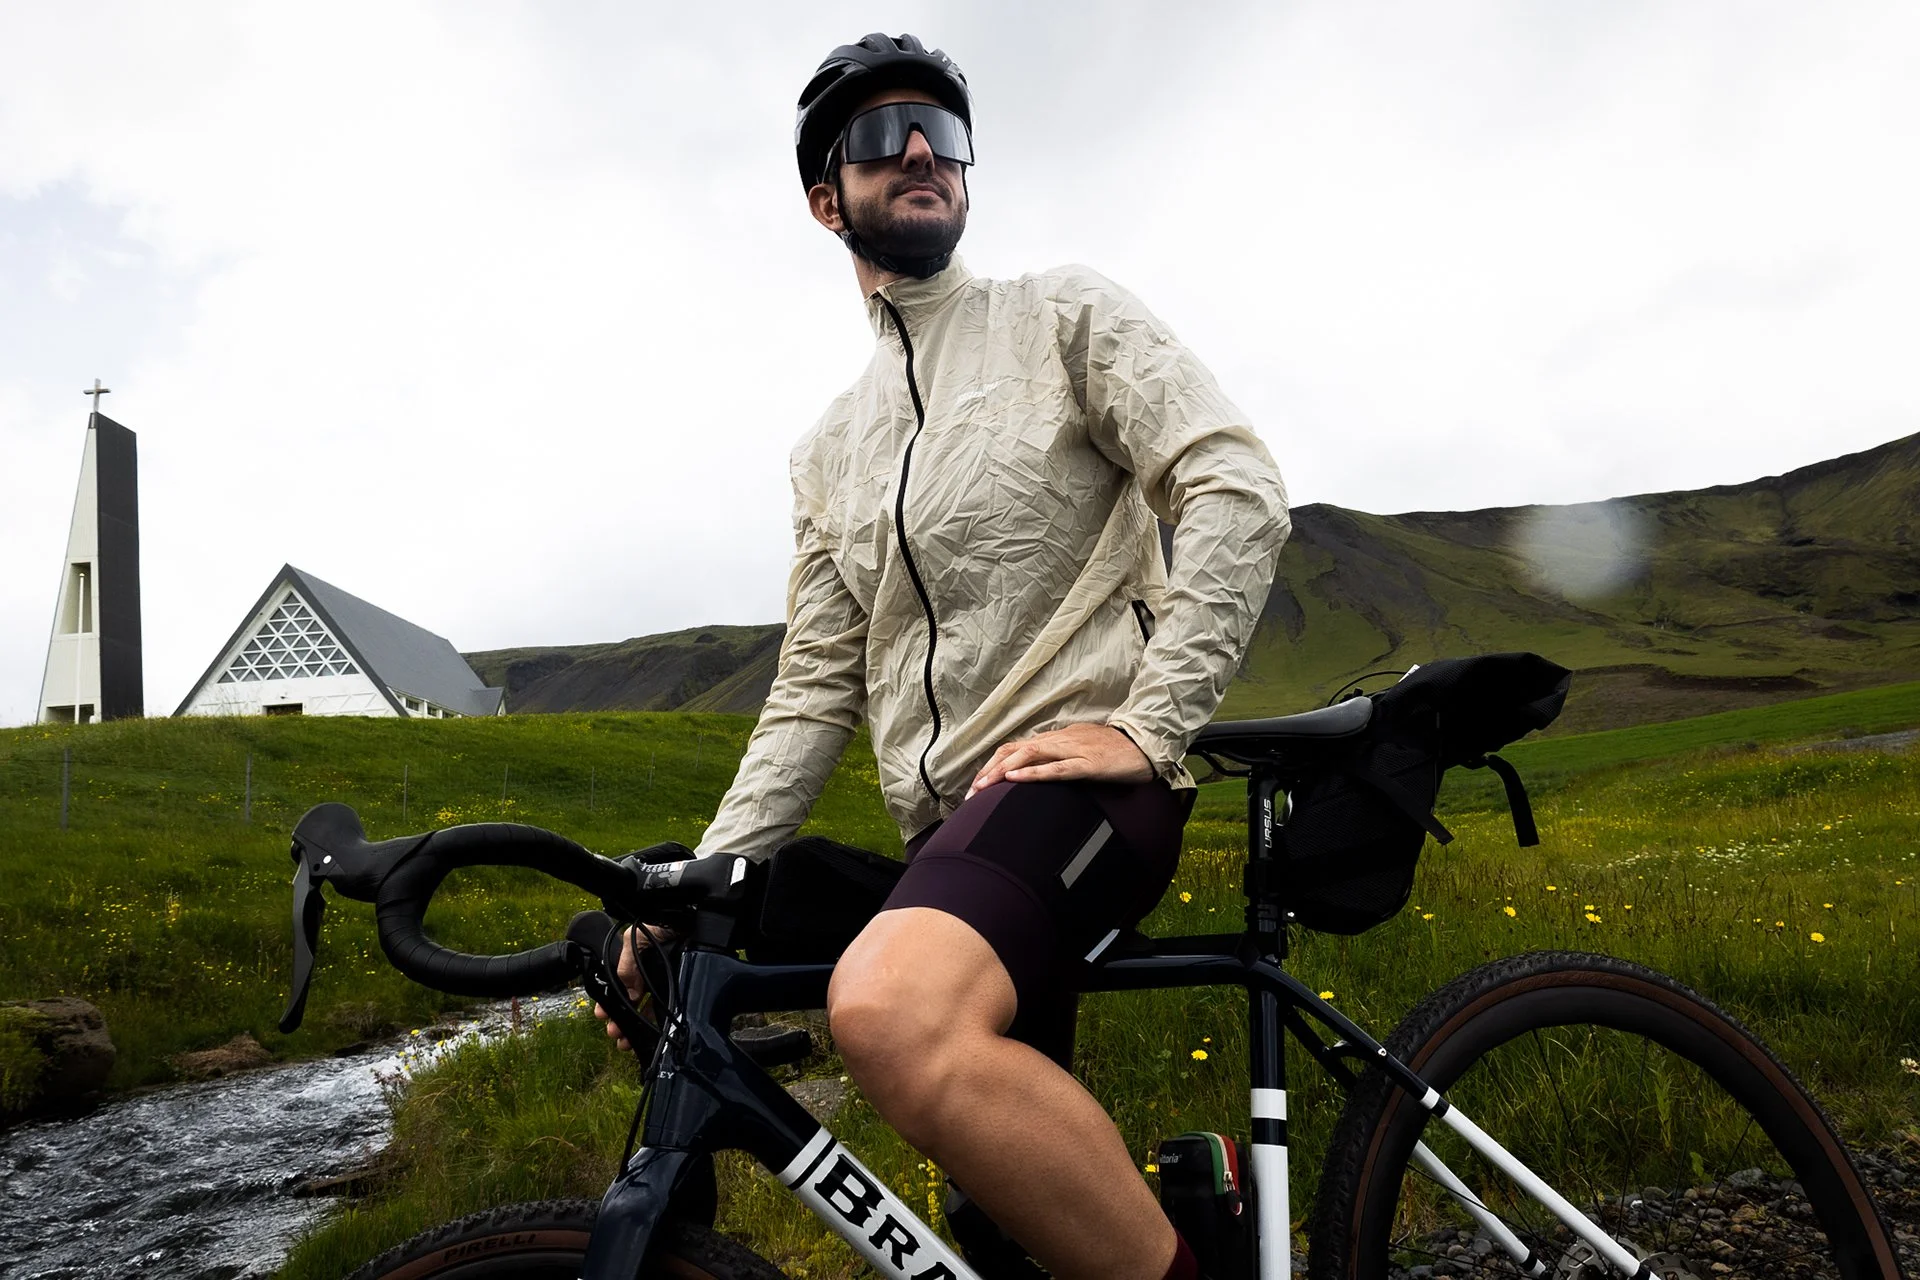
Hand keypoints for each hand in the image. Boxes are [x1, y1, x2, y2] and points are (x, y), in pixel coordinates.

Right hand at [593, 923, 672, 1050]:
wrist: (696, 922)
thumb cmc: (664, 924)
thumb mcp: (636, 938)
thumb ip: (625, 963)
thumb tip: (629, 992)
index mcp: (635, 961)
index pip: (618, 985)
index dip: (609, 1001)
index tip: (602, 1015)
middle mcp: (648, 973)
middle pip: (631, 1001)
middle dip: (620, 1019)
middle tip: (613, 1032)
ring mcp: (665, 982)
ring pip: (647, 1009)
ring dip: (635, 1027)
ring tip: (626, 1041)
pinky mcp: (681, 989)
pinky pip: (668, 1009)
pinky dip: (658, 1023)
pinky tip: (650, 1034)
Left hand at [968, 723, 1153, 797]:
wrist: (1147, 744)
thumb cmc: (1115, 751)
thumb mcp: (1081, 752)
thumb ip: (1061, 760)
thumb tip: (1041, 773)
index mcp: (1057, 740)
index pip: (1017, 748)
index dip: (994, 764)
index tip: (978, 784)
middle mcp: (1060, 741)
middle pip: (1016, 750)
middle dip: (991, 770)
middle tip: (973, 792)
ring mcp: (1074, 750)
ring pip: (1030, 755)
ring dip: (1004, 771)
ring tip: (985, 785)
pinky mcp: (1089, 763)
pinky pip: (1057, 768)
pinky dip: (1034, 773)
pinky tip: (1016, 779)